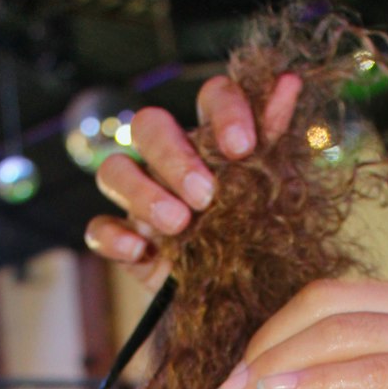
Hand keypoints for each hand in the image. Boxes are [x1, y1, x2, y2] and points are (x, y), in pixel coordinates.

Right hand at [83, 73, 302, 292]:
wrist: (253, 306)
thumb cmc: (264, 241)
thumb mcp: (280, 194)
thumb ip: (277, 139)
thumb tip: (288, 82)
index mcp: (215, 140)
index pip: (211, 97)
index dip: (224, 111)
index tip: (242, 148)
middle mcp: (172, 161)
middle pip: (149, 125)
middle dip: (175, 158)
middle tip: (205, 196)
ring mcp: (143, 201)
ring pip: (114, 170)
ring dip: (143, 193)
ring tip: (178, 224)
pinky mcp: (126, 244)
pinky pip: (99, 229)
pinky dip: (114, 237)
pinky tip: (140, 251)